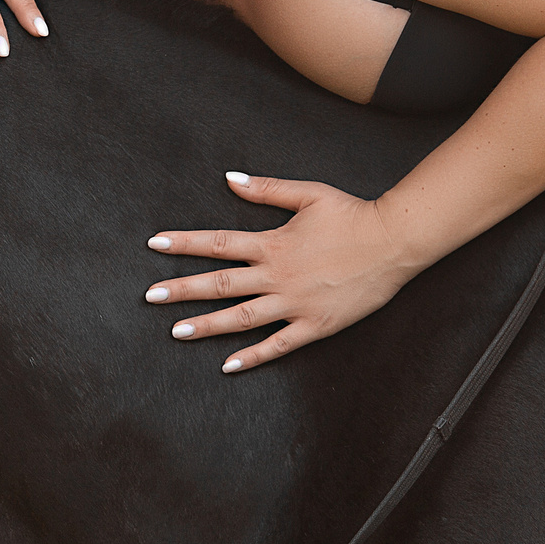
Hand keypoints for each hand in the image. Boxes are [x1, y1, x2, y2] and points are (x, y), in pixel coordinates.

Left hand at [143, 171, 423, 373]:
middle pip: (220, 285)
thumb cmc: (353, 215)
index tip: (155, 244)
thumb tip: (230, 179)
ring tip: (176, 332)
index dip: (184, 244)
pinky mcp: (315, 325)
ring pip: (241, 318)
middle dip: (182, 290)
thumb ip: (266, 189)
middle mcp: (277, 276)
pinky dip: (252, 356)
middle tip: (150, 297)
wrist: (393, 242)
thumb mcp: (309, 194)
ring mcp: (295, 304)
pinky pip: (278, 345)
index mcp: (273, 244)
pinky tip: (228, 365)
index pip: (218, 244)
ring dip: (206, 326)